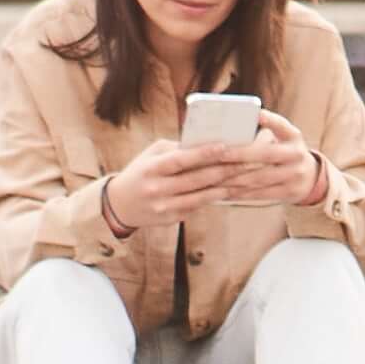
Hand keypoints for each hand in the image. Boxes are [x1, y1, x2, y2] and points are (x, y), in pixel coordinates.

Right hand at [104, 137, 233, 231]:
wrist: (120, 204)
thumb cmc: (141, 172)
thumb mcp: (151, 155)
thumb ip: (176, 149)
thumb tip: (205, 143)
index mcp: (151, 169)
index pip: (179, 160)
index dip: (202, 154)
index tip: (224, 146)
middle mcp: (157, 189)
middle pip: (194, 180)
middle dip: (222, 170)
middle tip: (244, 162)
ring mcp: (164, 207)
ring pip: (199, 197)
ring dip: (223, 187)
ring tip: (242, 178)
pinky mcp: (170, 219)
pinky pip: (196, 206)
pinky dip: (212, 198)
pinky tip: (228, 190)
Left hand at [210, 128, 329, 210]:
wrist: (310, 178)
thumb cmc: (285, 151)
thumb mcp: (284, 137)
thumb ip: (267, 128)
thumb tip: (235, 122)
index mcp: (294, 136)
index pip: (281, 125)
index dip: (269, 119)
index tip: (255, 114)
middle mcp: (297, 155)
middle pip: (266, 154)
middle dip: (240, 154)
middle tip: (218, 154)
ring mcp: (294, 175)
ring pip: (258, 177)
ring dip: (233, 177)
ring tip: (213, 174)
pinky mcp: (288, 193)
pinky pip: (259, 194)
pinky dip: (238, 193)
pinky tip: (222, 191)